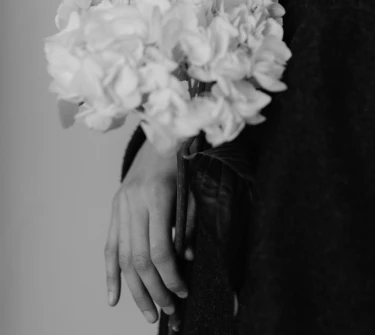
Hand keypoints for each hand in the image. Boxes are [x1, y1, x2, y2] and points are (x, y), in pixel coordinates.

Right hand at [104, 138, 196, 326]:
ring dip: (135, 289)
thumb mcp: (191, 191)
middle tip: (168, 310)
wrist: (161, 135)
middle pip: (139, 259)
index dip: (170, 276)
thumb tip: (184, 260)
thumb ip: (187, 225)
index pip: (160, 249)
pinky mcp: (115, 208)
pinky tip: (114, 298)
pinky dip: (110, 274)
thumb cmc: (181, 163)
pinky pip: (110, 246)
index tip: (183, 291)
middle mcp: (134, 203)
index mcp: (156, 197)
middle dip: (154, 290)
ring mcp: (120, 206)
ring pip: (124, 258)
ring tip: (149, 312)